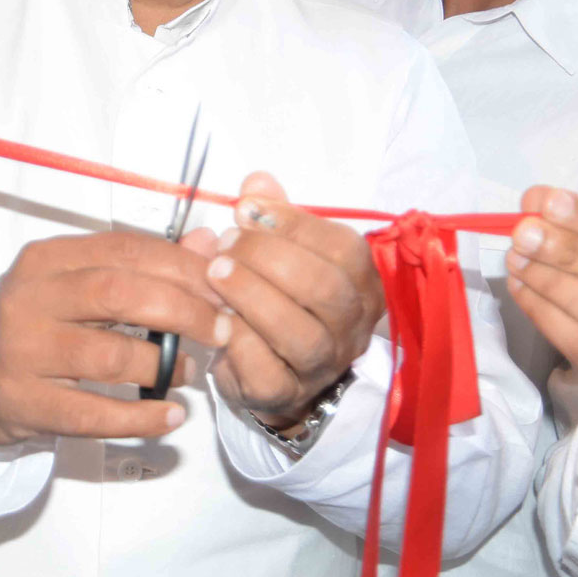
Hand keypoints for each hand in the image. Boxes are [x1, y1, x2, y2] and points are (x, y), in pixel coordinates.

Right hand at [0, 231, 227, 479]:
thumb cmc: (35, 324)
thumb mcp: (77, 281)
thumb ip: (143, 261)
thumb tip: (210, 243)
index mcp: (48, 258)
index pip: (127, 249)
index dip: (183, 266)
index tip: (223, 283)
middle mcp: (30, 299)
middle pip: (121, 295)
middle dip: (184, 310)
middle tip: (220, 327)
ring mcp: (21, 353)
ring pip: (108, 356)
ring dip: (163, 366)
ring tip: (189, 371)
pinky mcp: (20, 404)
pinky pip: (90, 415)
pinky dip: (138, 418)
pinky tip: (170, 416)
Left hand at [193, 172, 383, 429]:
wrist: (278, 374)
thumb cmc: (284, 299)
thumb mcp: (284, 252)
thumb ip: (274, 217)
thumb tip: (257, 181)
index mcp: (362, 282)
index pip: (343, 248)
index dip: (294, 224)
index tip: (248, 209)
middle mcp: (353, 325)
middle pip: (325, 289)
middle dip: (269, 258)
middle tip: (228, 242)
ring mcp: (323, 364)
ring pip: (298, 332)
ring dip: (251, 294)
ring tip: (215, 271)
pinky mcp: (285, 394)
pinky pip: (266, 370)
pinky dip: (238, 339)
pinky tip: (215, 317)